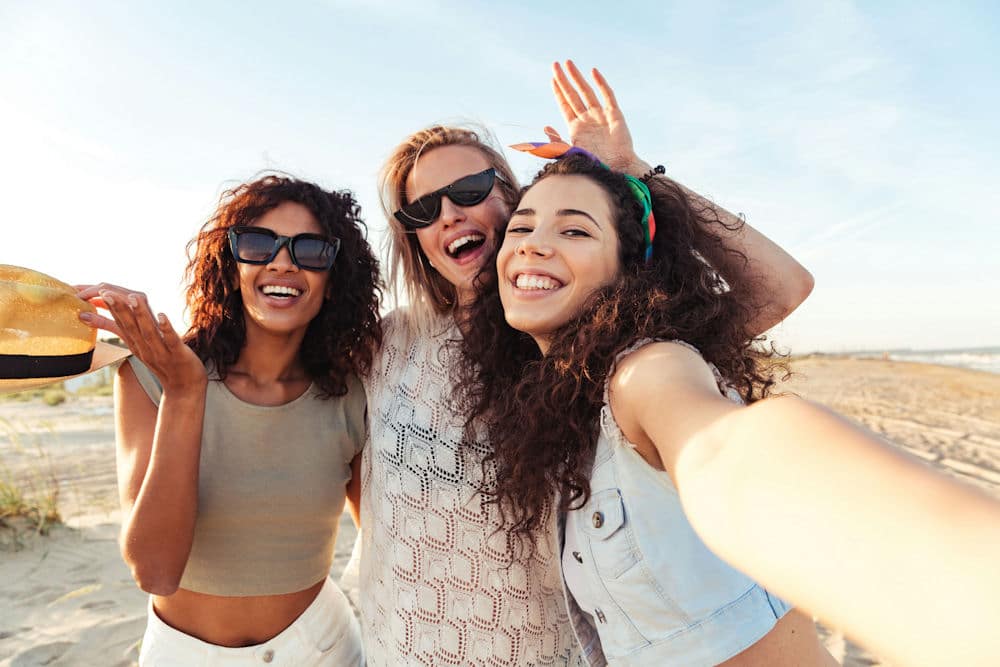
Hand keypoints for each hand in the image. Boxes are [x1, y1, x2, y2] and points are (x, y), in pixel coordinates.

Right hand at [76, 283, 205, 391]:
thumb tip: (93, 316)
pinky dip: (166, 328)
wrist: (184, 388)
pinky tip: (163, 315)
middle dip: (118, 308)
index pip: (118, 323)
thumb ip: (119, 328)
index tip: (91, 291)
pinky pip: (171, 340)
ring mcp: (161, 351)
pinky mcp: (178, 354)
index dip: (107, 306)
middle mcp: (144, 347)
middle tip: (104, 292)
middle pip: (129, 326)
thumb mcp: (137, 345)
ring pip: (147, 331)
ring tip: (133, 298)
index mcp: (134, 343)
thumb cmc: (161, 362)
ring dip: (140, 314)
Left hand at [546, 60, 649, 173]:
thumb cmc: (595, 164)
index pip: (565, 105)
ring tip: (568, 63)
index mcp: (576, 128)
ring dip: (577, 78)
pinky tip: (593, 72)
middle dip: (564, 80)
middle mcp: (587, 119)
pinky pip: (607, 95)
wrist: (616, 169)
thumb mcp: (571, 153)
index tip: (552, 78)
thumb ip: (557, 141)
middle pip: (573, 95)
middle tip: (555, 65)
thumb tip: (544, 127)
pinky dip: (601, 83)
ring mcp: (601, 115)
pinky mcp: (614, 114)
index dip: (558, 91)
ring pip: (587, 92)